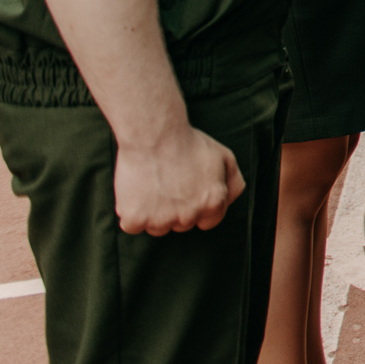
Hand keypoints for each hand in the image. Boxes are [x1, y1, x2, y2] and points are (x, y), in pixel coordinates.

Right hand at [113, 121, 245, 235]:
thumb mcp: (224, 157)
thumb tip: (228, 202)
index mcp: (213, 203)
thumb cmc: (188, 143)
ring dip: (152, 214)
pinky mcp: (135, 219)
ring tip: (151, 186)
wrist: (154, 135)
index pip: (208, 222)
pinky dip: (131, 213)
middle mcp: (189, 216)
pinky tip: (135, 193)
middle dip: (176, 209)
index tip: (187, 194)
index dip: (197, 207)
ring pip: (156, 228)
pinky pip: (131, 226)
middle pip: (181, 225)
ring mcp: (161, 220)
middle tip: (167, 184)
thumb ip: (233, 183)